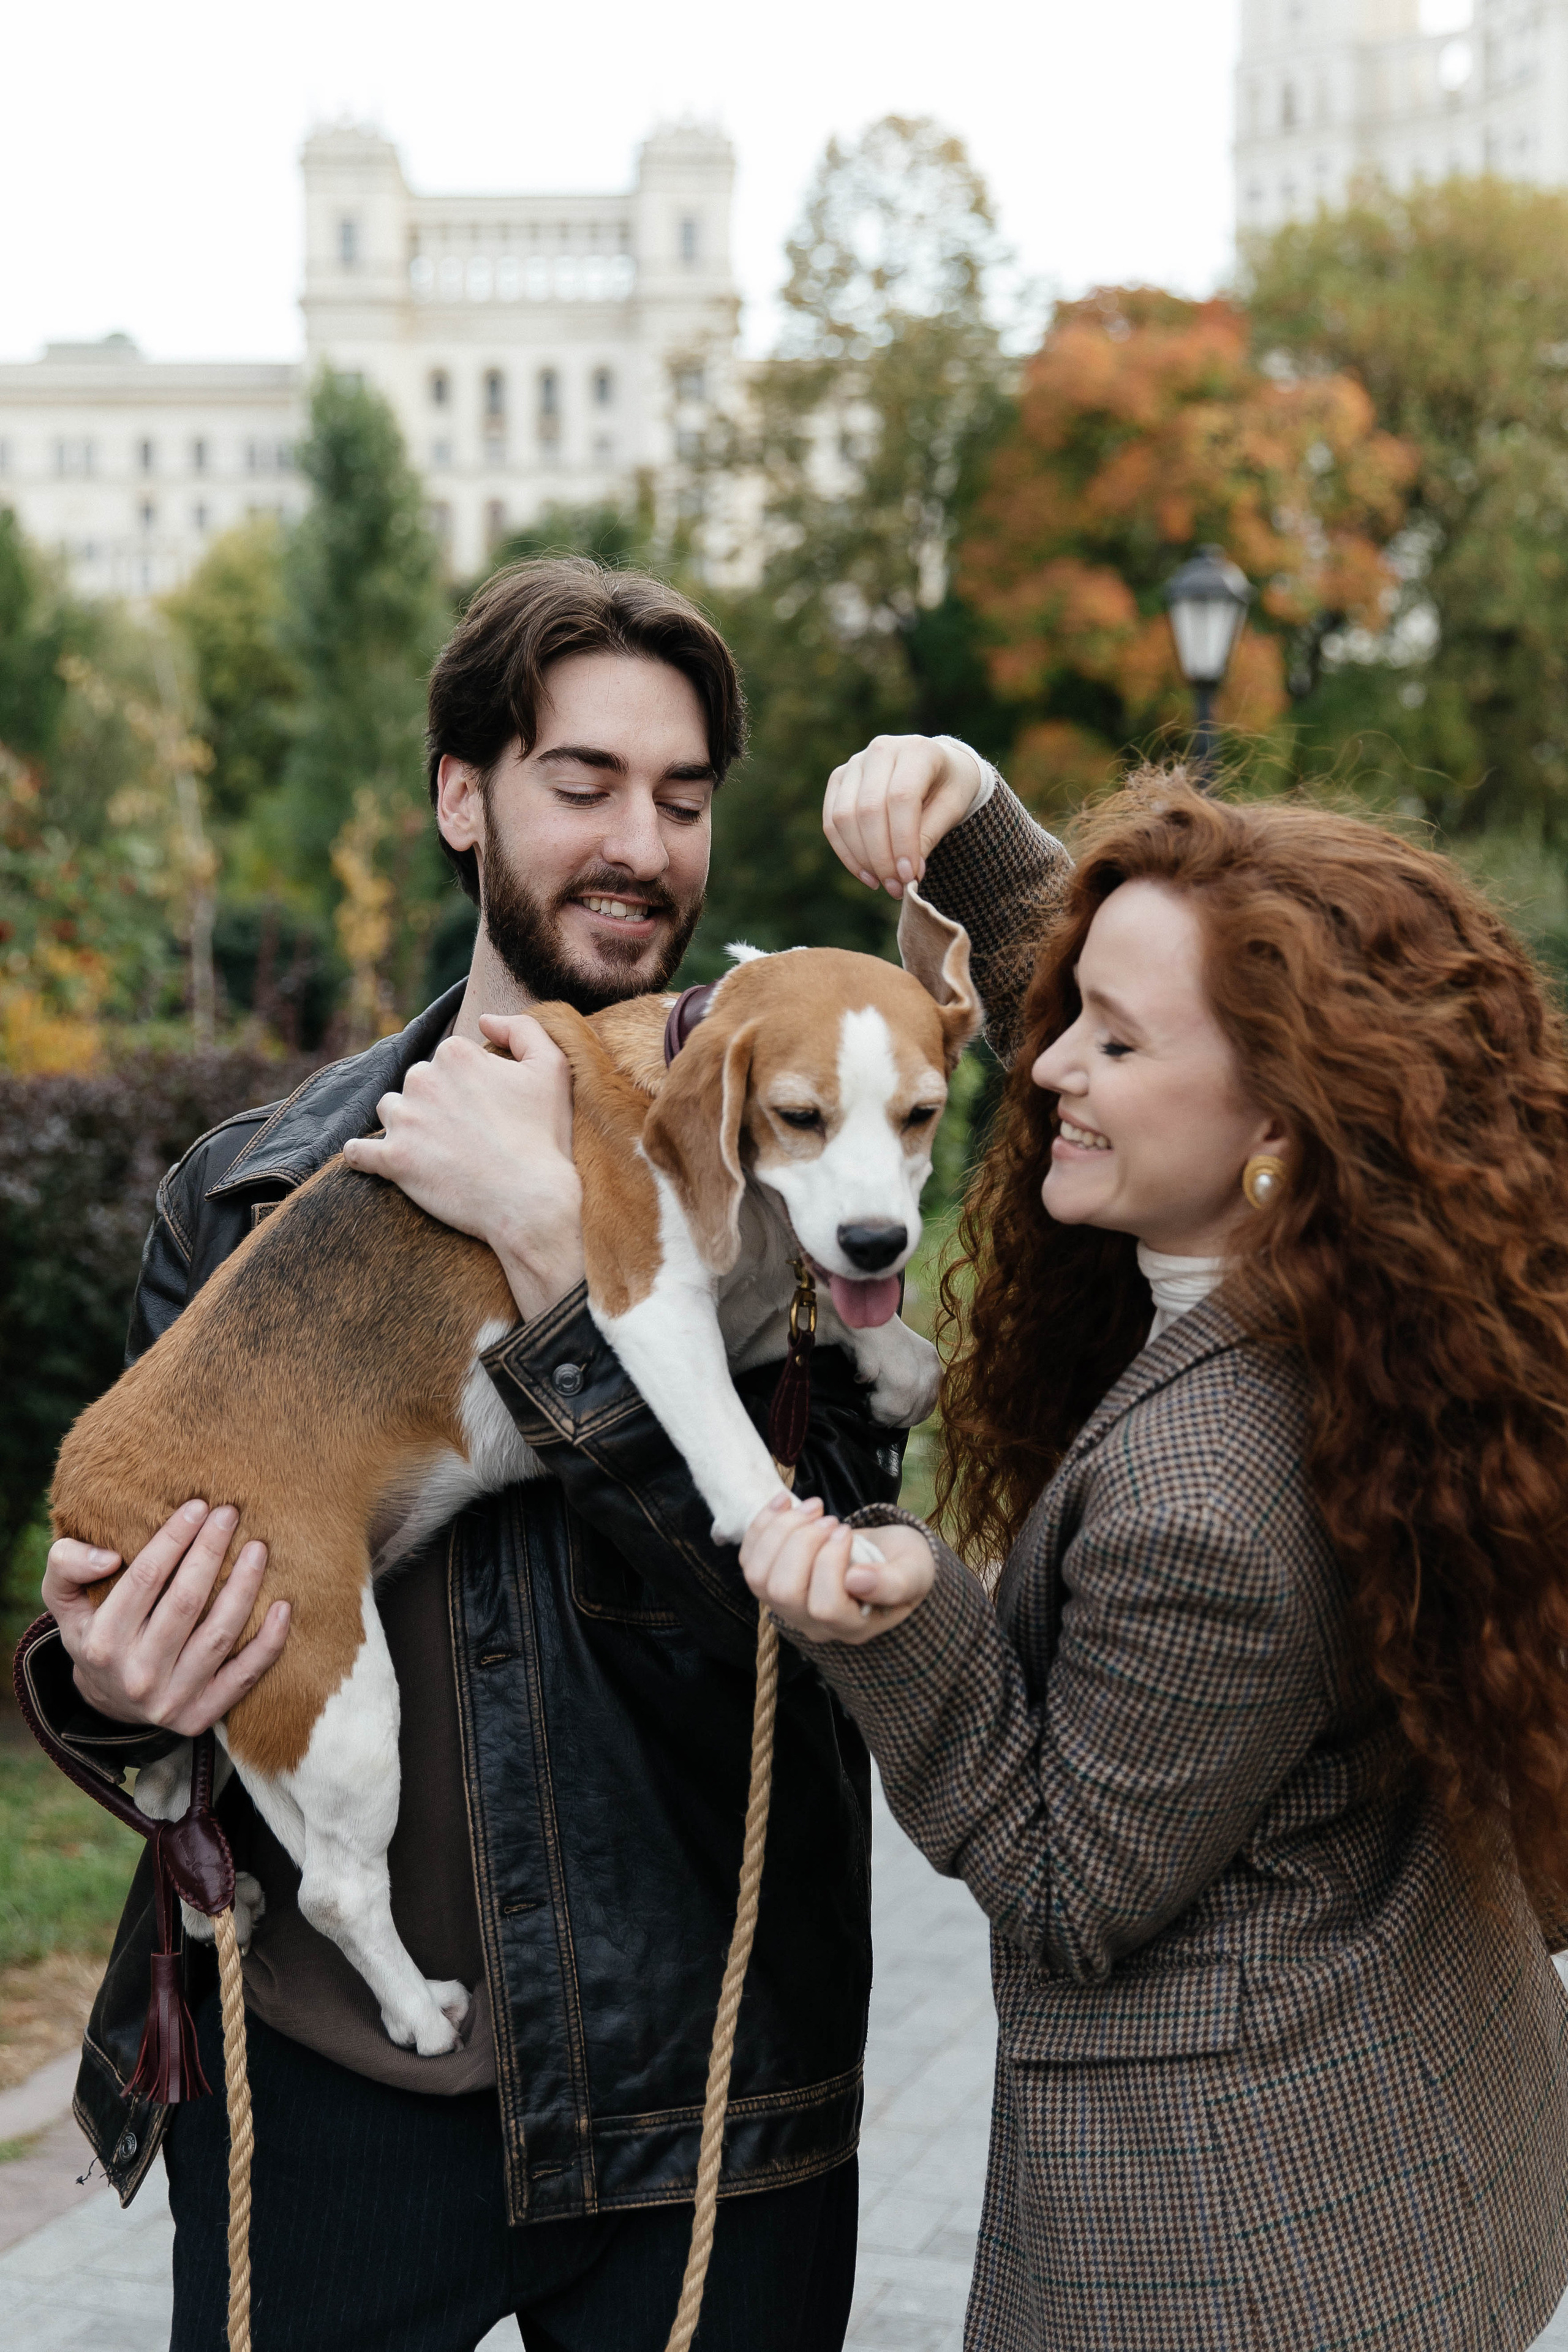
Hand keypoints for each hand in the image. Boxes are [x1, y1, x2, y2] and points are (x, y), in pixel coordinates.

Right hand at [42, 1501, 286, 1733]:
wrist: (110, 1705)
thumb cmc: (95, 1633)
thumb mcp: (64, 1603)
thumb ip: (65, 1566)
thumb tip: (107, 1556)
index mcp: (102, 1642)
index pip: (144, 1579)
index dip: (173, 1538)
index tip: (198, 1506)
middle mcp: (136, 1674)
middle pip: (185, 1602)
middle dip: (211, 1551)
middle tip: (230, 1514)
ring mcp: (171, 1700)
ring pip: (219, 1635)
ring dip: (245, 1587)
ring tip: (259, 1548)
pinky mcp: (201, 1716)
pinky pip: (244, 1676)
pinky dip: (269, 1642)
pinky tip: (282, 1605)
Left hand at [343, 1013, 584, 1320]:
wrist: (530, 1201)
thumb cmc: (544, 1135)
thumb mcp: (552, 1067)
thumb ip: (522, 1028)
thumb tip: (485, 1019)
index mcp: (456, 1053)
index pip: (449, 1061)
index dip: (469, 1084)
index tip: (488, 1109)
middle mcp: (422, 1078)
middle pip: (418, 1083)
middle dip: (436, 1102)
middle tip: (467, 1133)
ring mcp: (405, 1120)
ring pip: (391, 1111)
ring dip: (406, 1124)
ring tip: (437, 1149)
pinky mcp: (392, 1159)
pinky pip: (359, 1153)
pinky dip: (362, 1156)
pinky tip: (368, 1160)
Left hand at [740, 1494, 934, 1644]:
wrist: (886, 1557)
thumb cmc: (903, 1565)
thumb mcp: (913, 1572)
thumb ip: (892, 1583)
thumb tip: (857, 1582)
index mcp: (852, 1626)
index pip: (824, 1607)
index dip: (829, 1563)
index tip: (846, 1531)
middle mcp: (813, 1624)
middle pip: (784, 1591)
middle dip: (802, 1543)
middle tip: (830, 1519)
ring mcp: (787, 1605)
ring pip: (759, 1576)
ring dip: (781, 1531)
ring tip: (813, 1508)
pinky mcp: (771, 1581)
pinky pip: (749, 1558)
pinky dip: (762, 1524)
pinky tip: (786, 1501)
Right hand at [823, 735, 987, 899]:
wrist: (934, 767)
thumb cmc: (947, 788)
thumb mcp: (952, 809)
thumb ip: (929, 835)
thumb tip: (907, 874)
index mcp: (917, 750)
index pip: (901, 798)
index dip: (903, 841)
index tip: (910, 876)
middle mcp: (881, 749)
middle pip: (868, 809)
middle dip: (881, 856)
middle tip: (896, 888)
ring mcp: (855, 763)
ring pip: (844, 817)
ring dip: (861, 859)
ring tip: (884, 884)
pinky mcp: (838, 779)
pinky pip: (831, 821)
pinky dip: (846, 853)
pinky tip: (867, 875)